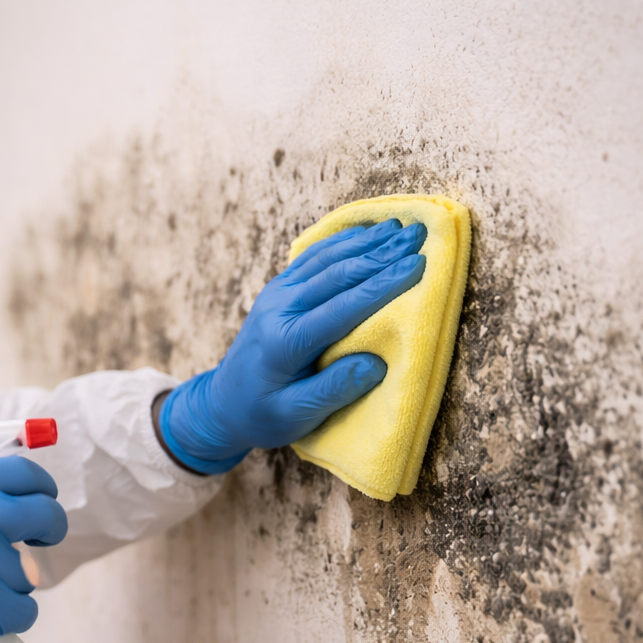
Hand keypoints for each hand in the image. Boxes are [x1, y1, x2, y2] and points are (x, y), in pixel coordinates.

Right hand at [0, 456, 67, 642]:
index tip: (44, 503)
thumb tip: (16, 493)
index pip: (22, 473)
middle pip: (44, 516)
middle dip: (51, 531)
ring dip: (11, 587)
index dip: (43, 489)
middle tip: (41, 544)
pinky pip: (25, 611)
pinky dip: (8, 619)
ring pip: (30, 574)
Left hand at [161, 219, 427, 472]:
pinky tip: (365, 232)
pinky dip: (342, 242)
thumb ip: (335, 389)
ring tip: (401, 227)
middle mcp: (278, 308)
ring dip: (365, 241)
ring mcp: (275, 294)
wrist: (222, 404)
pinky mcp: (277, 289)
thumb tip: (376, 364)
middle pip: (336, 273)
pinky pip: (312, 258)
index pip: (343, 306)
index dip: (383, 284)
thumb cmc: (262, 415)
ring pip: (325, 258)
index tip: (419, 265)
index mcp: (286, 340)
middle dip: (382, 253)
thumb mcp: (296, 415)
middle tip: (420, 235)